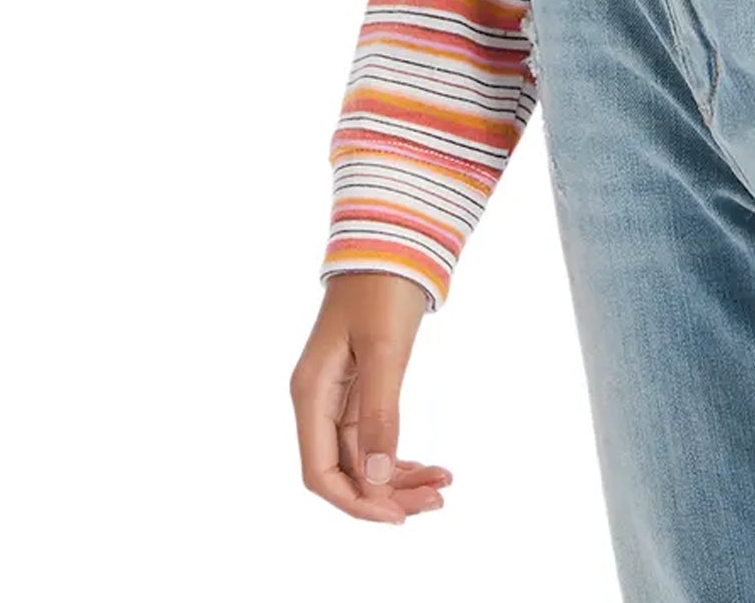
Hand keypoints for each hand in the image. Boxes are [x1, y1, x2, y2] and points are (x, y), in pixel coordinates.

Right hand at [290, 270, 451, 523]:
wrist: (393, 239)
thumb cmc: (383, 285)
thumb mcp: (386, 348)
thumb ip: (381, 413)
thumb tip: (377, 478)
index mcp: (310, 392)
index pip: (319, 472)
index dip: (355, 502)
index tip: (398, 516)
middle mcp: (318, 399)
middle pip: (344, 470)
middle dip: (386, 493)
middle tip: (438, 501)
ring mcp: (339, 394)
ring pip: (362, 457)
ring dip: (398, 478)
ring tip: (444, 487)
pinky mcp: (362, 385)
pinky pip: (373, 436)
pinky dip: (399, 454)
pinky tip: (429, 465)